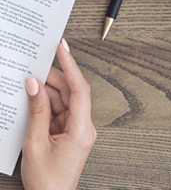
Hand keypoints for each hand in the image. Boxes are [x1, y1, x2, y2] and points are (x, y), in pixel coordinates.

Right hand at [20, 39, 95, 189]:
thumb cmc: (46, 182)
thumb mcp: (35, 144)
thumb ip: (36, 112)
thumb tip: (34, 85)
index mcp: (81, 129)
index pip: (79, 89)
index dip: (71, 65)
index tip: (63, 48)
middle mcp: (85, 127)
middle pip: (72, 93)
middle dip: (55, 77)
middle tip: (38, 63)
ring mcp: (79, 131)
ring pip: (65, 102)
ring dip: (49, 92)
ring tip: (32, 80)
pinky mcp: (71, 135)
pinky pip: (61, 113)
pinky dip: (48, 106)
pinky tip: (35, 100)